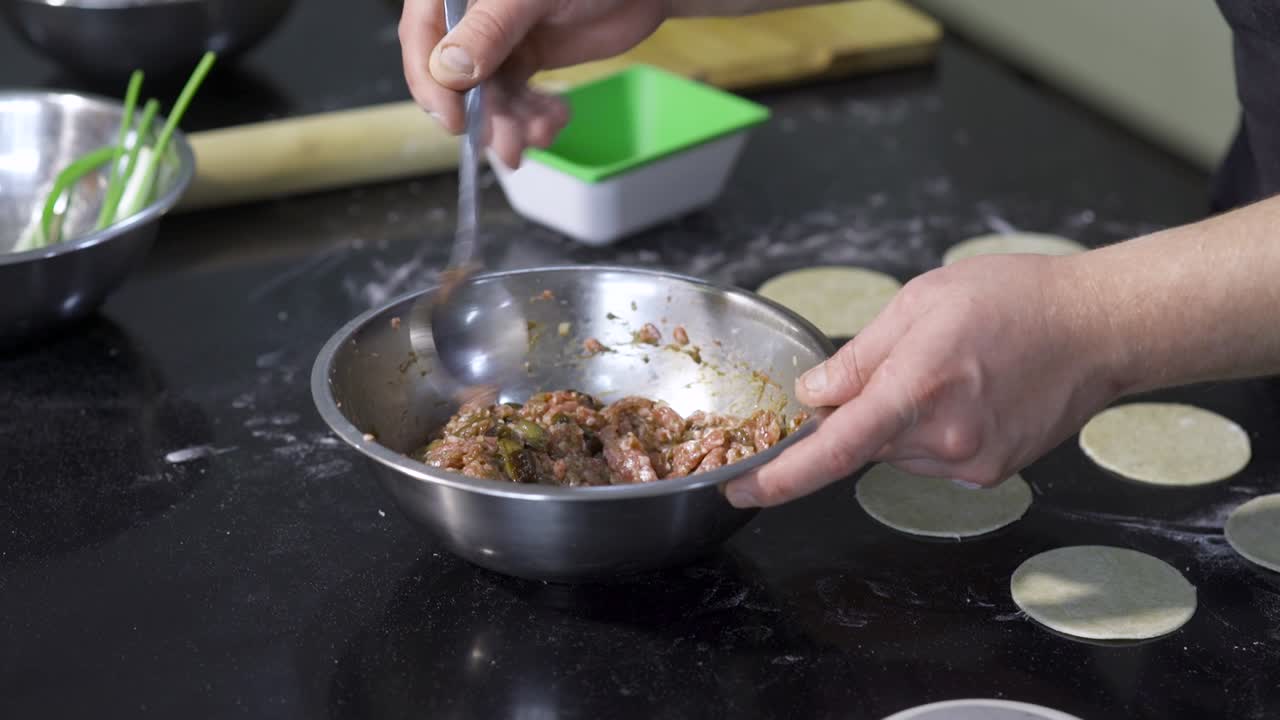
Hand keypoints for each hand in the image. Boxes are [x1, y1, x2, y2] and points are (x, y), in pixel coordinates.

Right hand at [399, 0, 669, 167]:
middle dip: (485, 115)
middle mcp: (469, 14)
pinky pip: (516, 99)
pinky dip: (533, 117)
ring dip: (512, 123)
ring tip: (541, 134)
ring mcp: (497, 38)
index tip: (453, 120)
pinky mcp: (524, 58)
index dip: (430, 82)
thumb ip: (489, 30)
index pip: (421, 35)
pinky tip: (555, 119)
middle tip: (508, 145)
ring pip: (488, 94)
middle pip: (454, 76)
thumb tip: (448, 70)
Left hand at [725, 253, 1123, 507]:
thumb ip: (859, 356)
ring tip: (949, 370)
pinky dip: (931, 431)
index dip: (779, 476)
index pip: (831, 448)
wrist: (1101, 328)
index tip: (739, 489)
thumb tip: (813, 397)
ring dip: (899, 420)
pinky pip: (932, 458)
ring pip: (896, 451)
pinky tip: (969, 394)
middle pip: (863, 443)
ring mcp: (970, 464)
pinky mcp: (991, 474)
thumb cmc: (1017, 300)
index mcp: (918, 388)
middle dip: (860, 412)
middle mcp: (944, 440)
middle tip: (900, 363)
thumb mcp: (921, 302)